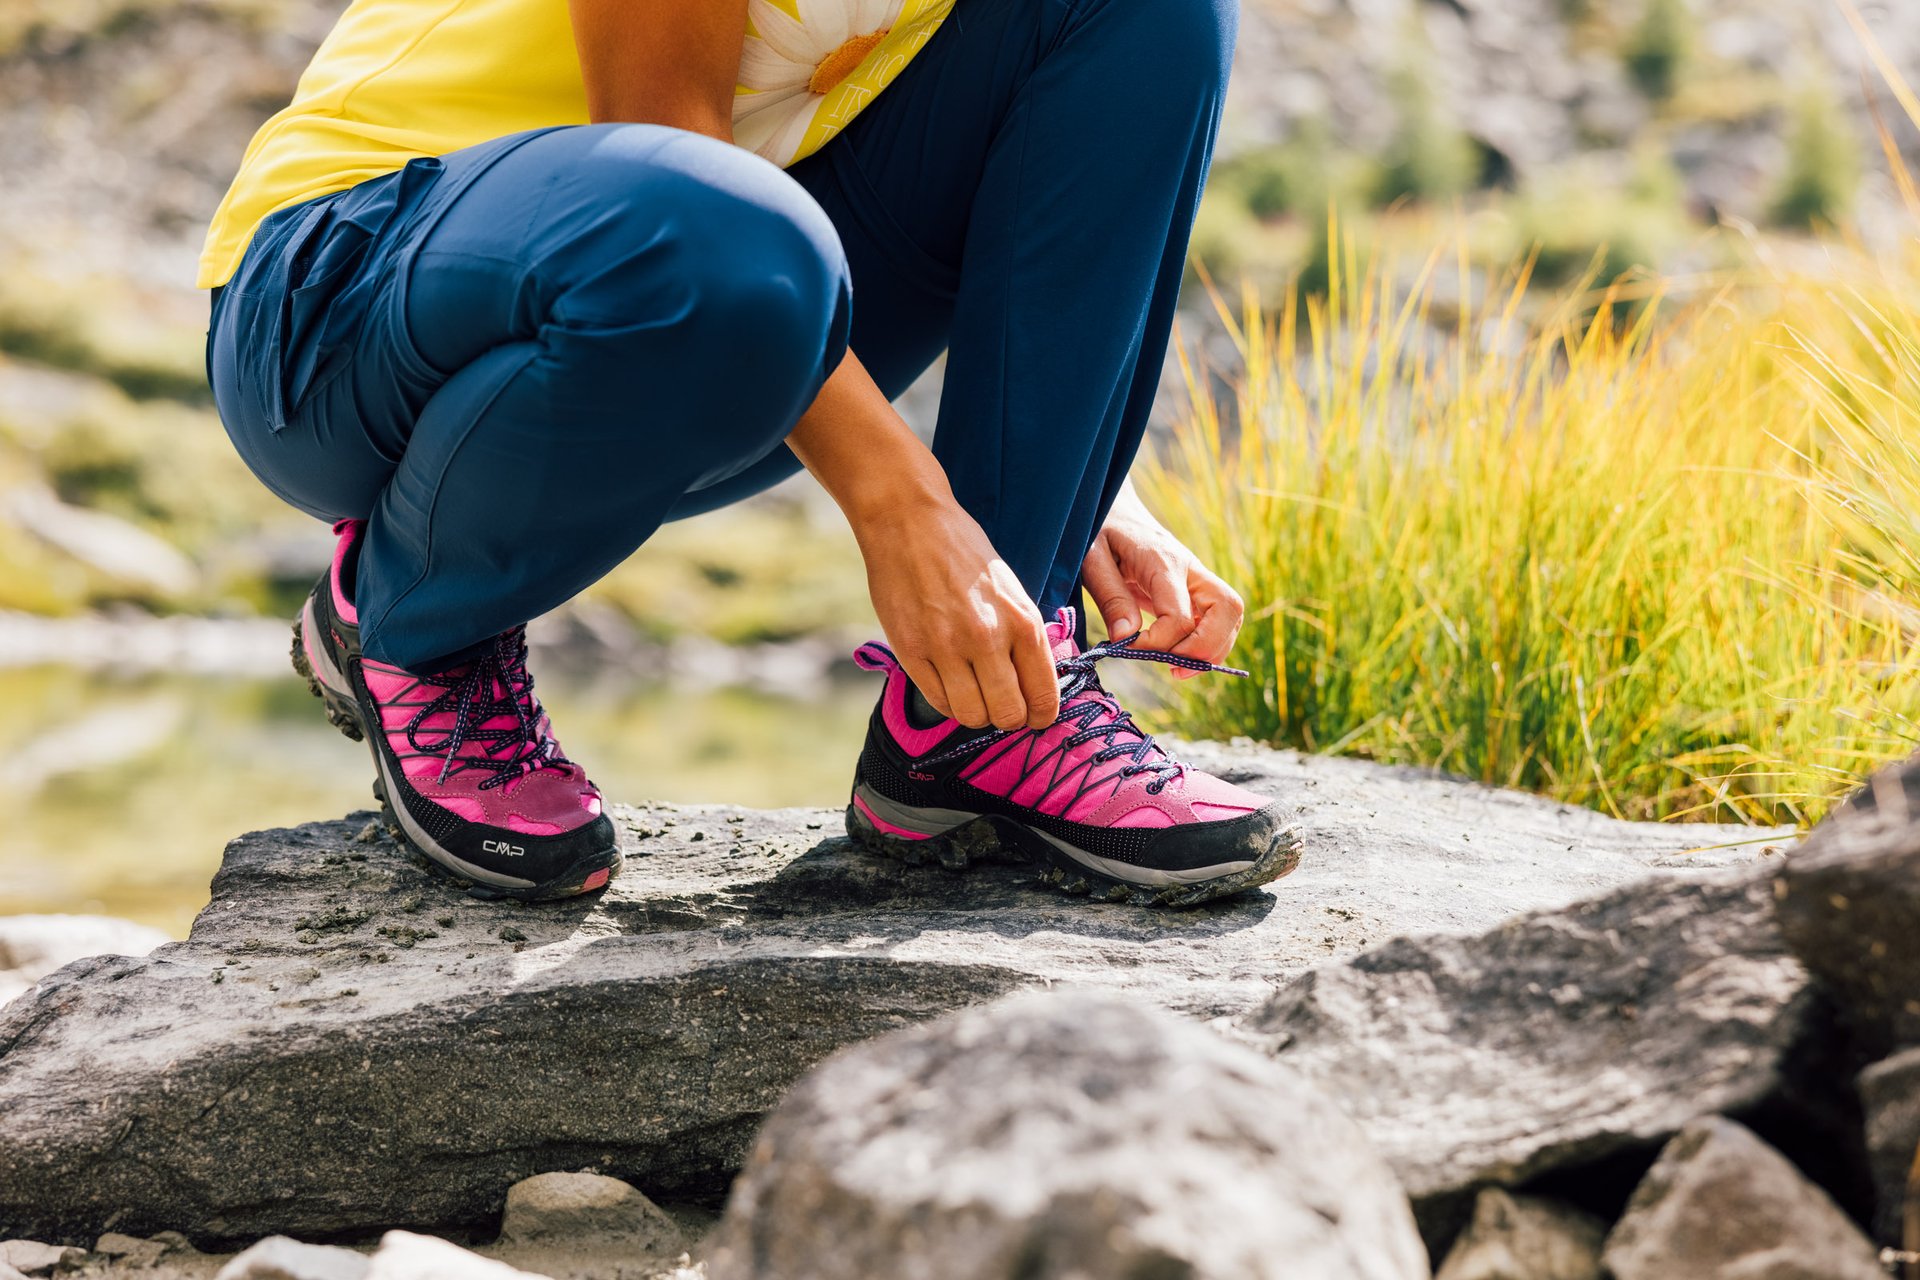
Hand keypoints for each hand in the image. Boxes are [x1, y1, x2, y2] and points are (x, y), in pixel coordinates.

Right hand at [856, 497, 1059, 730]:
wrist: (910, 522)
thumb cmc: (966, 554)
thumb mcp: (1013, 591)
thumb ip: (1025, 638)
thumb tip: (1035, 687)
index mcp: (1022, 622)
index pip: (1043, 696)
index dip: (1041, 716)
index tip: (1034, 715)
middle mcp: (988, 638)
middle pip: (1008, 715)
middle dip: (1009, 717)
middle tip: (1002, 705)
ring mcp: (946, 647)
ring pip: (972, 716)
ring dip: (976, 713)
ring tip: (974, 692)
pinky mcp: (911, 651)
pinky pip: (938, 702)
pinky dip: (948, 701)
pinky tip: (950, 682)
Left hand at [1081, 482, 1243, 677]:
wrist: (1114, 507)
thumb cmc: (1099, 530)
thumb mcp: (1092, 559)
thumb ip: (1111, 597)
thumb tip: (1127, 638)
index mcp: (1163, 561)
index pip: (1180, 614)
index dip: (1159, 643)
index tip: (1128, 648)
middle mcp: (1190, 569)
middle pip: (1228, 609)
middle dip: (1207, 647)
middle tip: (1174, 669)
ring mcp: (1196, 578)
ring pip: (1231, 616)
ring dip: (1213, 648)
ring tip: (1177, 668)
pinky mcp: (1194, 589)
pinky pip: (1217, 619)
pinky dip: (1208, 642)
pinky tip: (1180, 655)